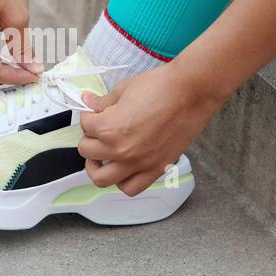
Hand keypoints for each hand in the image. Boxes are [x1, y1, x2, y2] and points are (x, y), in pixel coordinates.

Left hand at [78, 62, 223, 195]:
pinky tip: (123, 169)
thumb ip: (104, 102)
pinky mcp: (156, 169)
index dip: (89, 117)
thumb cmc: (161, 87)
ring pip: (102, 179)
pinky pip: (131, 188)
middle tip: (96, 133)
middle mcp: (120, 150)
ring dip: (97, 167)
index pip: (85, 126)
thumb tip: (88, 102)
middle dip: (89, 139)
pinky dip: (122, 182)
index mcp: (109, 128)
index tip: (95, 114)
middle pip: (88, 152)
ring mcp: (138, 164)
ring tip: (101, 157)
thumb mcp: (124, 89)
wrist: (191, 93)